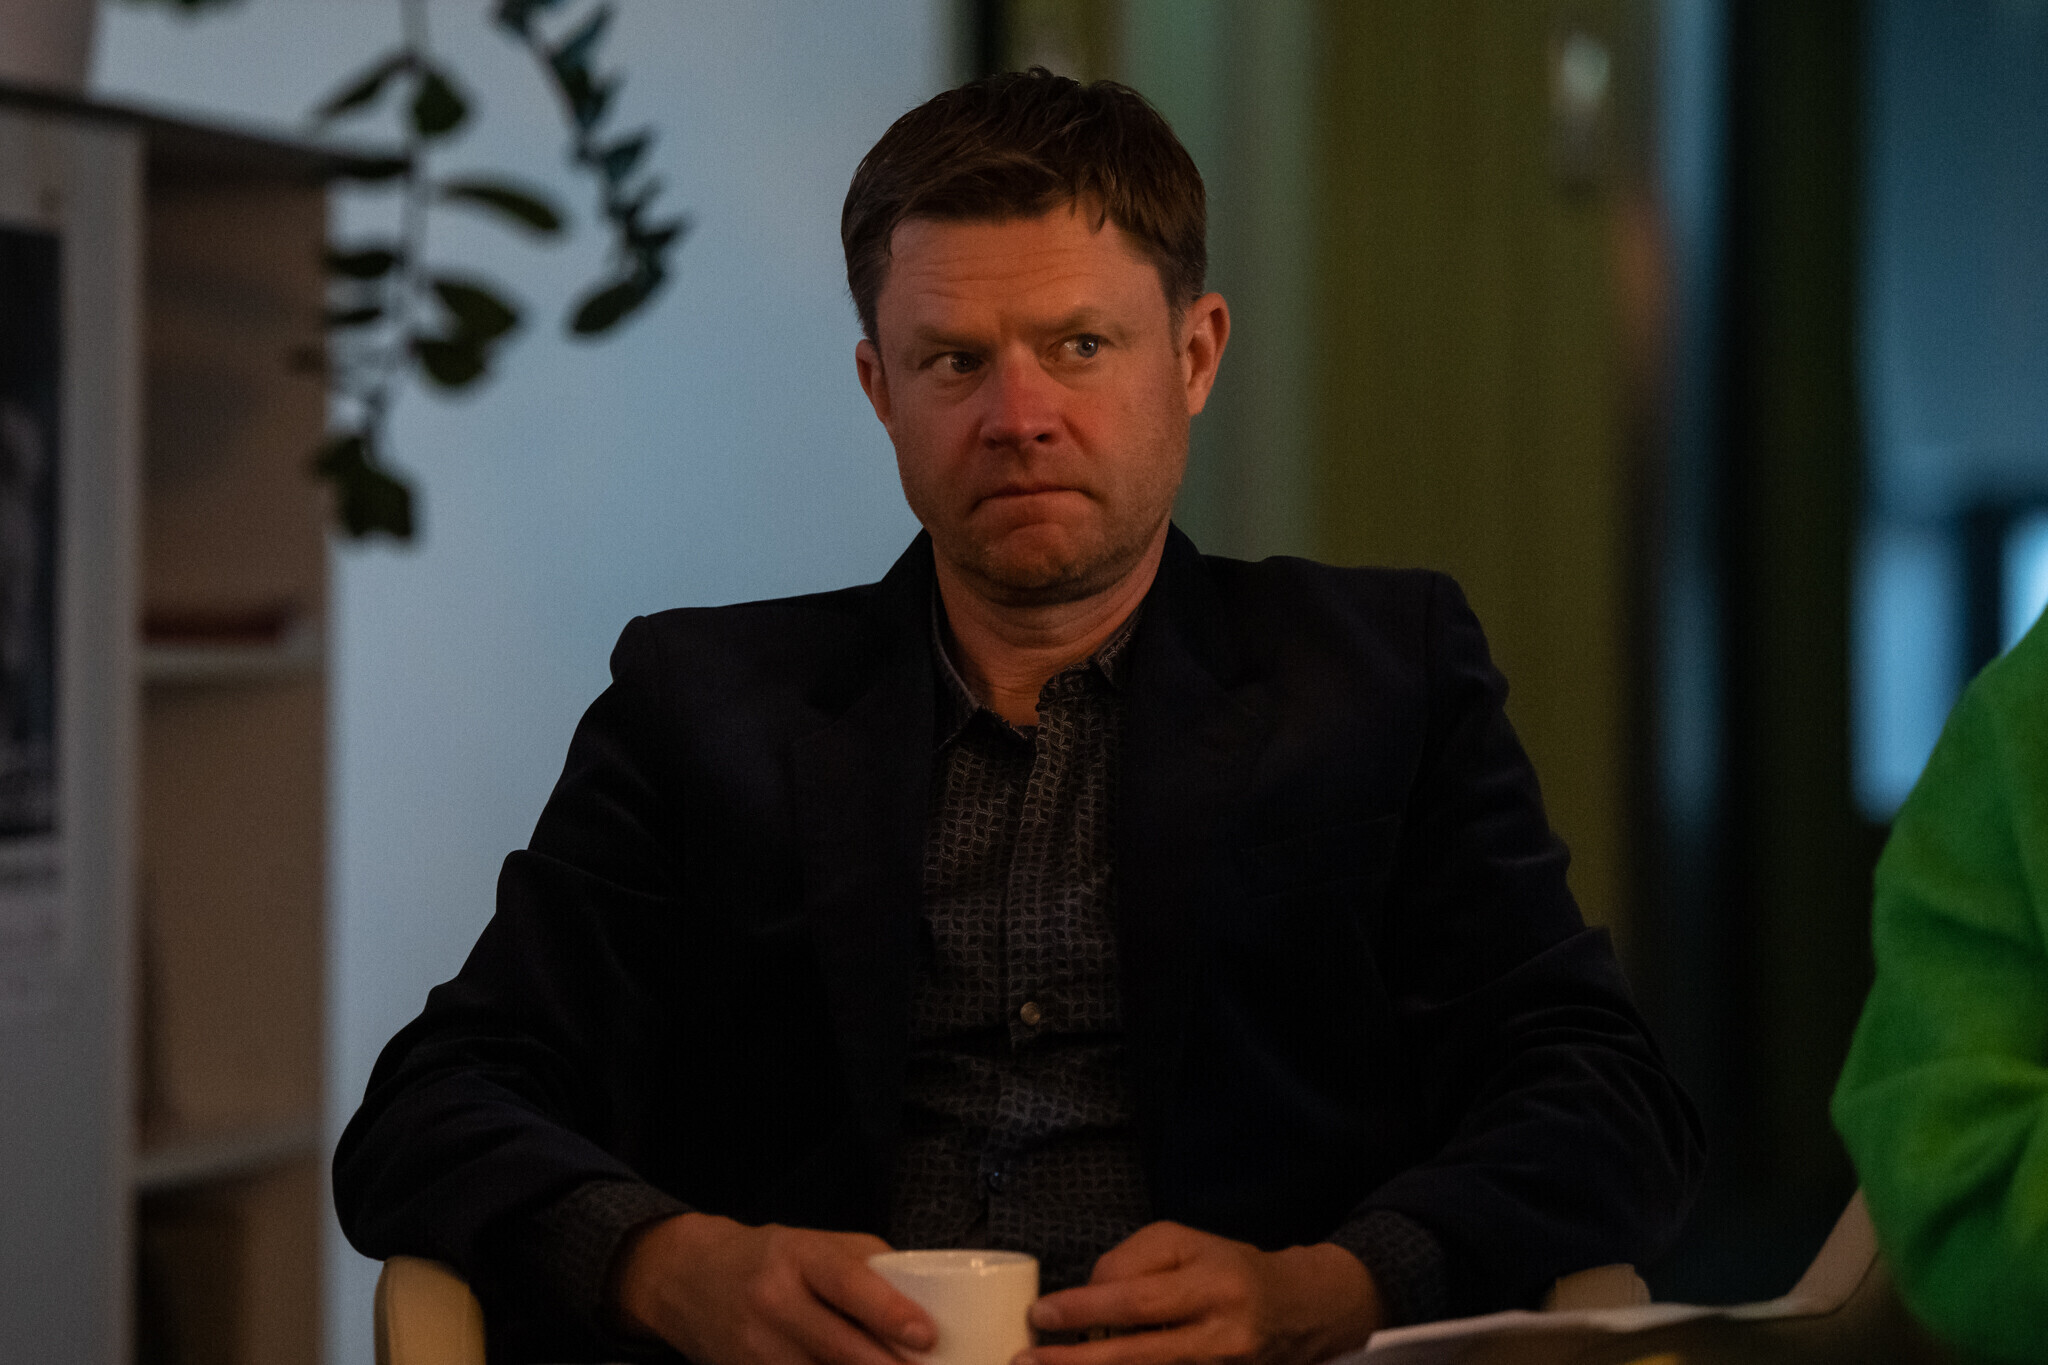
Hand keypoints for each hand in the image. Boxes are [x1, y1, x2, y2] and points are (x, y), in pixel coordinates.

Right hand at [614, 1212, 935, 1364]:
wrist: (690, 1278)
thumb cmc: (771, 1259)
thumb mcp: (816, 1243)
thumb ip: (868, 1264)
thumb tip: (926, 1297)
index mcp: (798, 1256)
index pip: (848, 1283)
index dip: (889, 1312)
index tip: (927, 1335)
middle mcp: (774, 1302)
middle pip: (839, 1348)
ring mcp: (757, 1348)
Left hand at [1020, 1222, 1382, 1364]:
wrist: (1298, 1310)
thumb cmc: (1228, 1268)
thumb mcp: (1183, 1243)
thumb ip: (1132, 1263)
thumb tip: (1087, 1299)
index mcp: (1212, 1287)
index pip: (1138, 1302)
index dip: (1085, 1310)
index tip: (1041, 1315)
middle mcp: (1221, 1337)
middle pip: (1138, 1357)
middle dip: (1077, 1362)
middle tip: (1026, 1360)